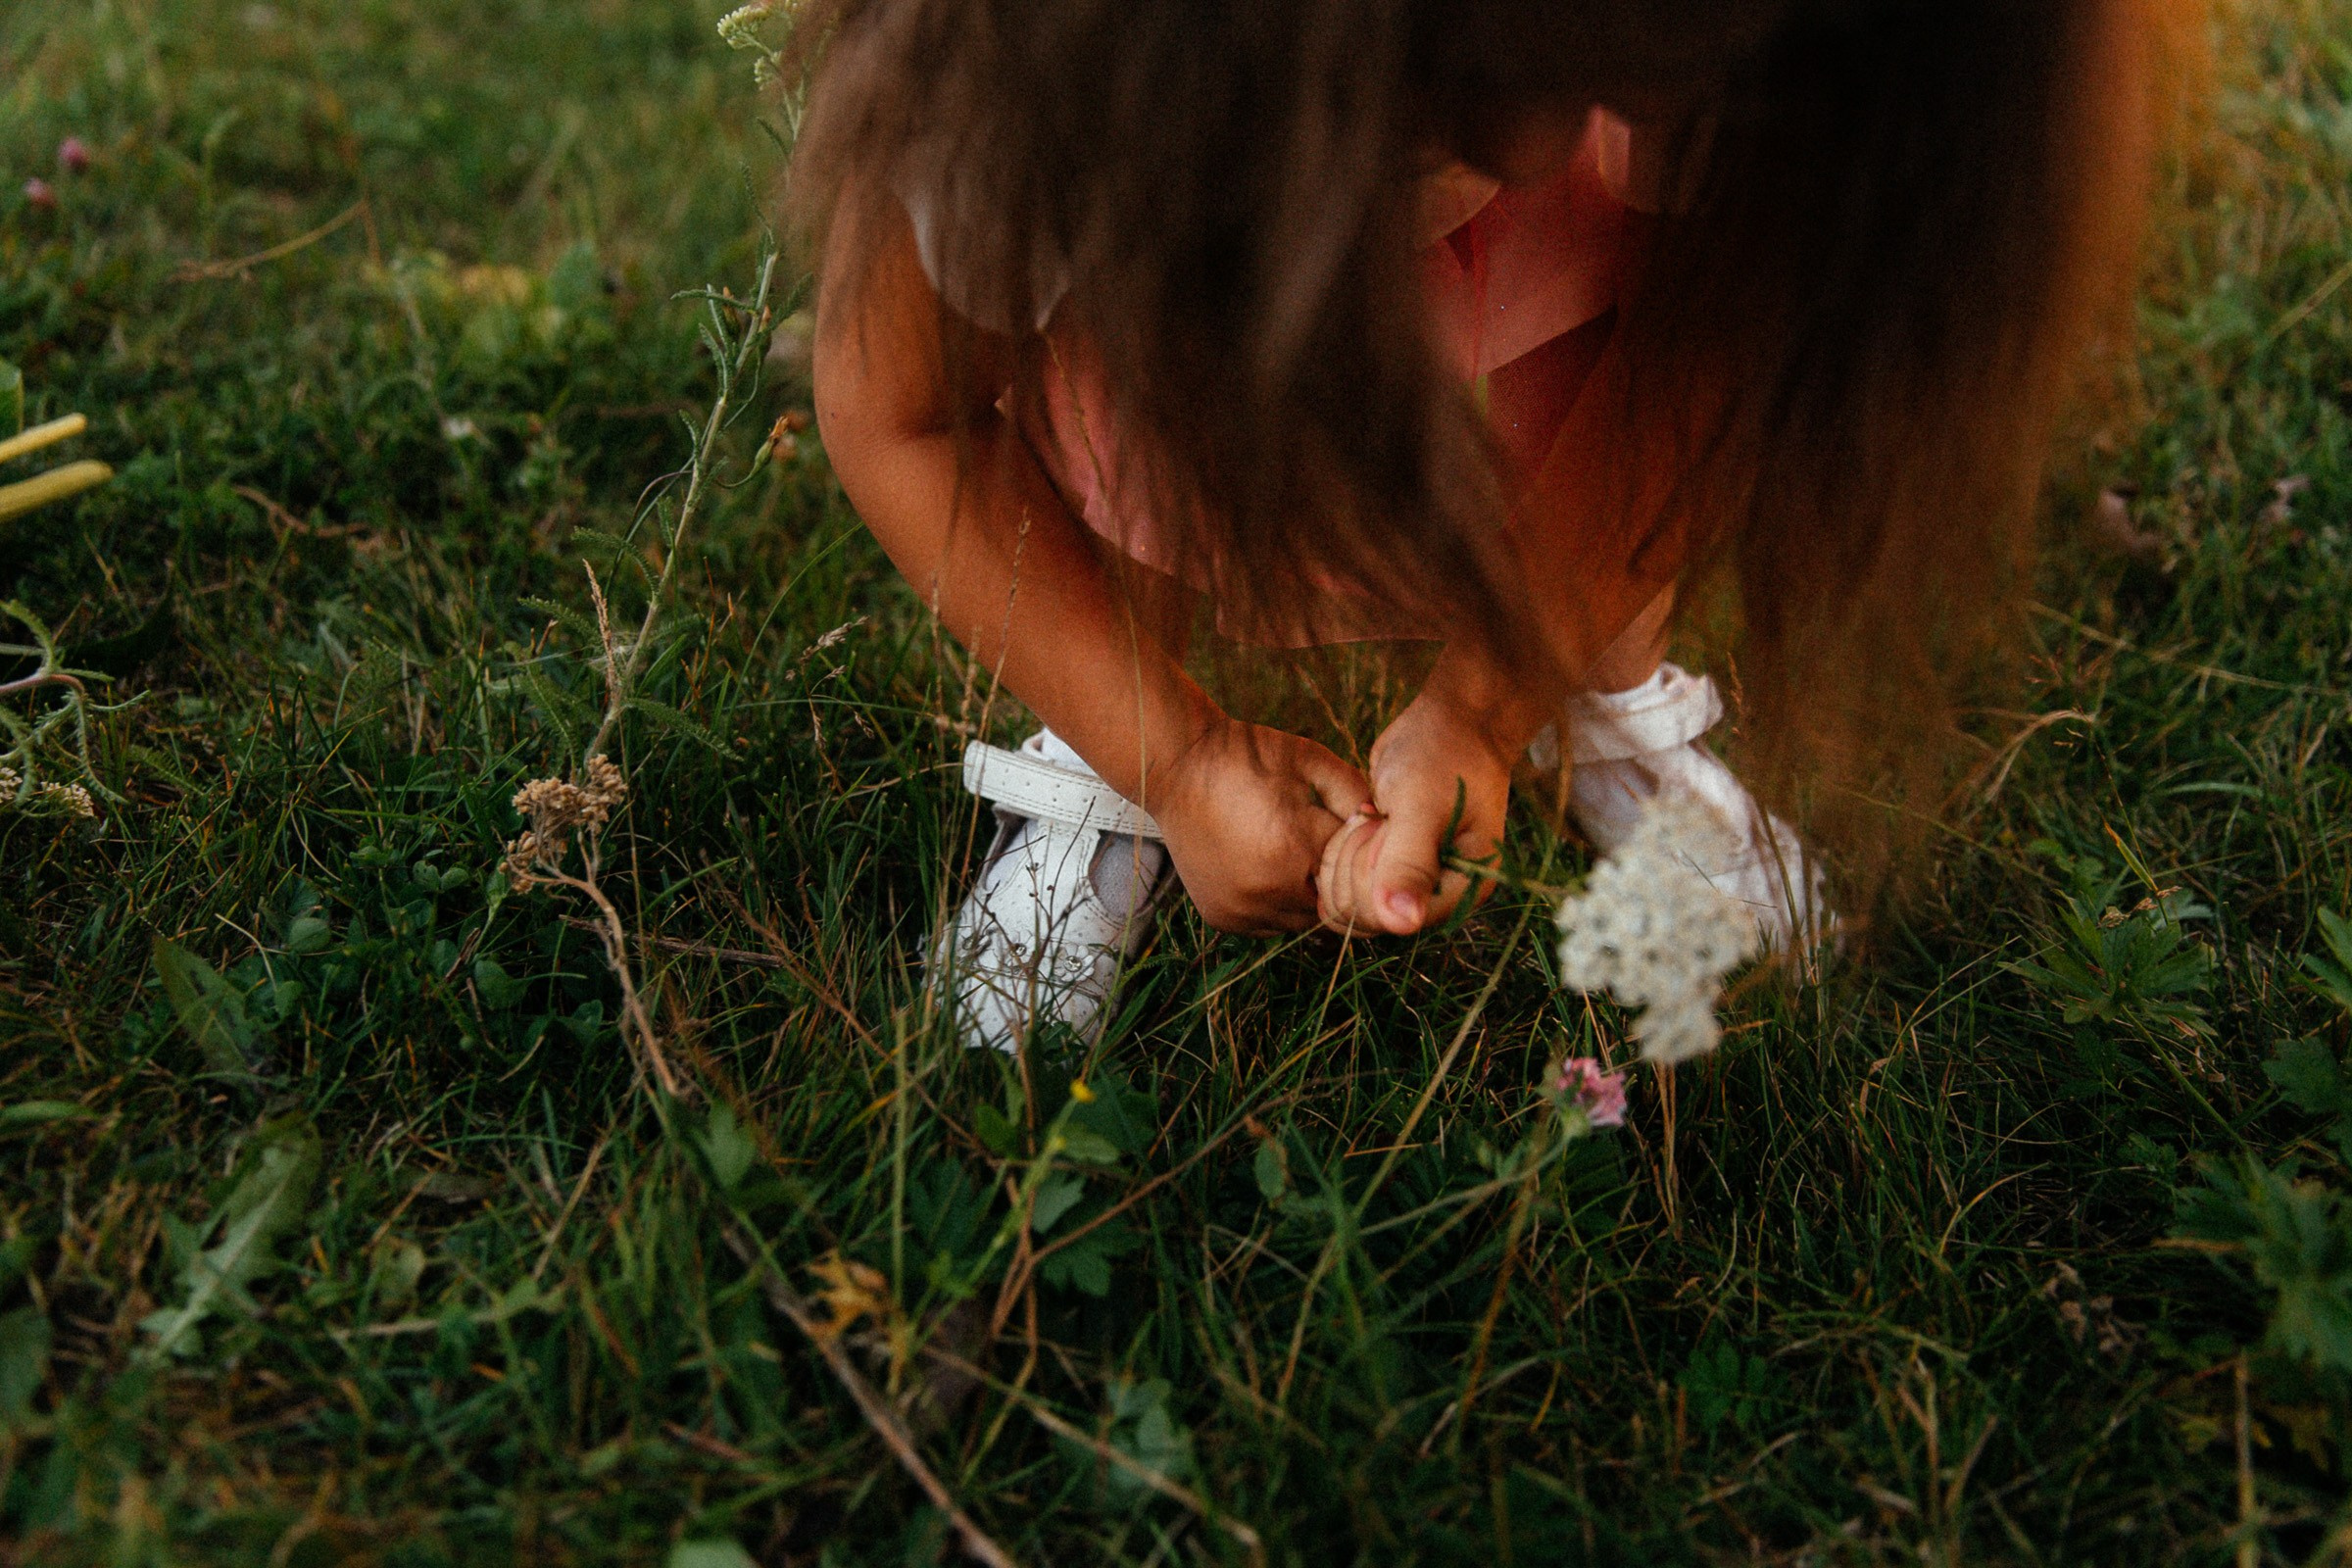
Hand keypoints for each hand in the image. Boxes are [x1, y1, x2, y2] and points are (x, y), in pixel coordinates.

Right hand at [1147, 716, 1370, 933]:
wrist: (1177, 768)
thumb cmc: (1247, 757)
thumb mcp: (1310, 759)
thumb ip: (1355, 792)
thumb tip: (1382, 825)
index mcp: (1294, 848)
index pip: (1353, 865)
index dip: (1355, 844)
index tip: (1344, 824)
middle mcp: (1267, 890)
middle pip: (1333, 901)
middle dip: (1335, 876)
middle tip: (1320, 842)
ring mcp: (1242, 910)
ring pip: (1303, 920)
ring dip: (1308, 895)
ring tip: (1292, 854)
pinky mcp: (1224, 918)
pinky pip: (1270, 924)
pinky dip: (1277, 905)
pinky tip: (1269, 870)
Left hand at [1318, 695, 1511, 934]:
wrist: (1451, 722)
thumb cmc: (1445, 757)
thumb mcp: (1424, 806)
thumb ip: (1409, 864)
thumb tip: (1401, 925)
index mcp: (1462, 889)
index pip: (1393, 920)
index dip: (1372, 880)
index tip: (1386, 831)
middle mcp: (1437, 894)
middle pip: (1367, 915)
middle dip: (1357, 864)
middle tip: (1379, 820)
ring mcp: (1411, 880)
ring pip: (1350, 898)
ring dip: (1347, 853)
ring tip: (1373, 815)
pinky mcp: (1389, 863)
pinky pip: (1346, 877)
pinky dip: (1343, 846)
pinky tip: (1362, 817)